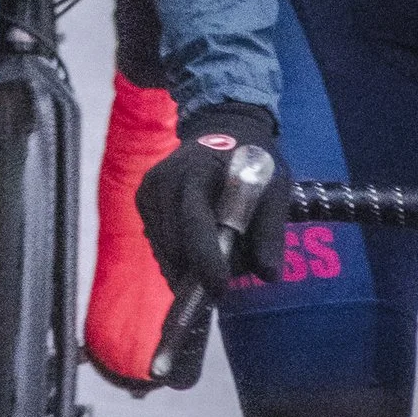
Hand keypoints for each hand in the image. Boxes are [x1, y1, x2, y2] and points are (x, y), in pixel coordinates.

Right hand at [137, 104, 291, 294]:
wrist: (222, 127)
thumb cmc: (252, 158)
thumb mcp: (275, 187)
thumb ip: (269, 230)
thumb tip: (269, 274)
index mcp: (196, 173)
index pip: (194, 224)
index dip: (206, 260)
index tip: (220, 290)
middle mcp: (163, 181)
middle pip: (176, 245)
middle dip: (200, 271)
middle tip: (227, 279)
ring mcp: (148, 191)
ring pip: (164, 250)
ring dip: (188, 266)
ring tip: (214, 259)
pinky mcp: (142, 200)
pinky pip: (158, 243)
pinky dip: (178, 255)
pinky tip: (197, 247)